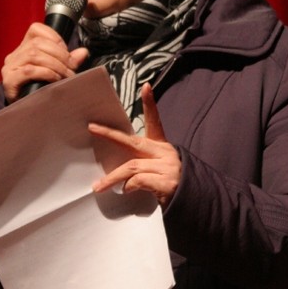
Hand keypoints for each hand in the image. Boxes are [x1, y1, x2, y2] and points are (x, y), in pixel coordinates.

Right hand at [1, 22, 88, 101]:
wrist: (26, 113)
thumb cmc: (41, 89)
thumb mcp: (57, 70)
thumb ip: (68, 60)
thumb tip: (83, 52)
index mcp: (24, 47)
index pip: (37, 29)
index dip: (55, 38)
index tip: (66, 53)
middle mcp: (14, 55)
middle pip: (38, 43)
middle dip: (59, 54)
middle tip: (71, 68)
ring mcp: (10, 67)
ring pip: (34, 55)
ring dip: (55, 65)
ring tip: (65, 75)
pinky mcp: (9, 81)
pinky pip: (29, 70)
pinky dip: (46, 73)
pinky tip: (55, 80)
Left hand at [89, 83, 181, 207]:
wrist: (195, 203)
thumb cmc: (170, 185)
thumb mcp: (158, 169)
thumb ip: (141, 164)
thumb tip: (118, 172)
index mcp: (161, 147)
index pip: (155, 121)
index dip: (150, 104)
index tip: (146, 86)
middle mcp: (164, 153)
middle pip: (132, 142)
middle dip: (110, 135)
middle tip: (92, 128)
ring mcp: (167, 167)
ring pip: (131, 167)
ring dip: (112, 177)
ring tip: (99, 186)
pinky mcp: (167, 182)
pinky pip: (139, 181)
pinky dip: (129, 186)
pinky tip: (126, 190)